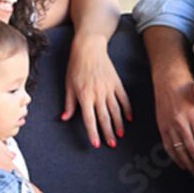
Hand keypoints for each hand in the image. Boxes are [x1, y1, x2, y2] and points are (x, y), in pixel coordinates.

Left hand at [63, 33, 132, 148]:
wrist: (89, 48)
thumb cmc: (76, 66)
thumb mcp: (68, 84)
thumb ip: (69, 103)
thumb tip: (65, 117)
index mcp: (84, 95)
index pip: (89, 119)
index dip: (93, 133)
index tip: (97, 144)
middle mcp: (98, 94)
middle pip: (105, 118)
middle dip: (108, 133)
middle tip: (112, 144)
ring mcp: (109, 88)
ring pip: (116, 110)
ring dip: (119, 124)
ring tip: (120, 135)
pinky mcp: (117, 83)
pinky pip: (124, 99)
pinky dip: (127, 109)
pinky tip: (128, 119)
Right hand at [154, 77, 193, 177]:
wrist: (168, 81)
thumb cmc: (188, 90)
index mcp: (193, 114)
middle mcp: (181, 121)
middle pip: (191, 148)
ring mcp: (170, 126)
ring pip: (180, 150)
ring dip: (189, 164)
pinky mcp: (162, 128)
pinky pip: (169, 147)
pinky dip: (176, 158)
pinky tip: (182, 164)